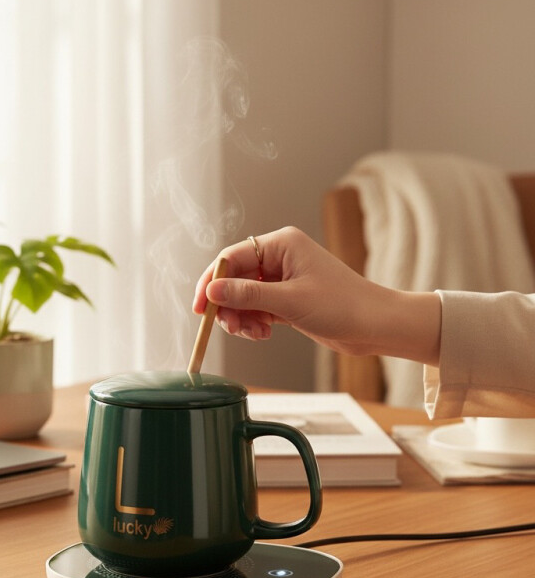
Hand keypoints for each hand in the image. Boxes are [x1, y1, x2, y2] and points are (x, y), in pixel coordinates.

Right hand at [192, 226, 440, 364]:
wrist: (376, 326)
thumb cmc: (343, 306)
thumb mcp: (290, 301)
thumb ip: (247, 296)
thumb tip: (211, 292)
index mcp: (281, 244)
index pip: (232, 257)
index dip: (212, 282)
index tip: (201, 308)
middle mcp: (280, 257)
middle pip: (234, 278)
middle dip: (227, 305)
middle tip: (227, 327)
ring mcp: (283, 278)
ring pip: (243, 296)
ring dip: (241, 317)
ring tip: (253, 333)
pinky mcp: (286, 299)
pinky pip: (256, 308)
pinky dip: (253, 322)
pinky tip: (263, 333)